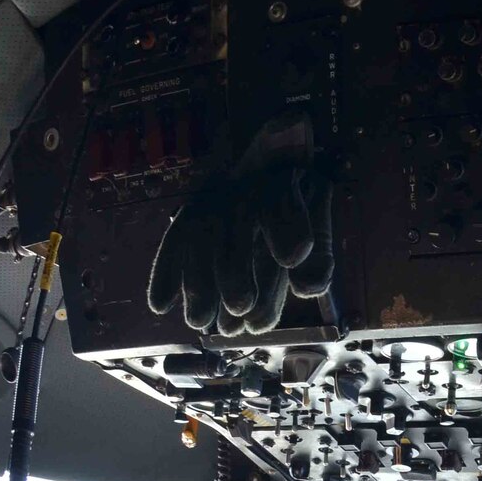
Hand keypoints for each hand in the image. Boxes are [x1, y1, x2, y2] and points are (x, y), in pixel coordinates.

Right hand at [146, 113, 334, 334]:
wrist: (265, 159)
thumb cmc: (296, 199)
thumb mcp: (319, 219)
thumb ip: (320, 256)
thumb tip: (306, 289)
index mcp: (279, 190)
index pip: (281, 207)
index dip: (287, 232)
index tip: (293, 258)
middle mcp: (241, 195)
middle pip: (233, 232)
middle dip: (233, 274)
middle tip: (240, 309)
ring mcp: (212, 204)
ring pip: (198, 241)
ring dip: (196, 284)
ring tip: (200, 322)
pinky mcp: (189, 218)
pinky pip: (174, 242)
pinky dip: (164, 274)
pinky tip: (161, 306)